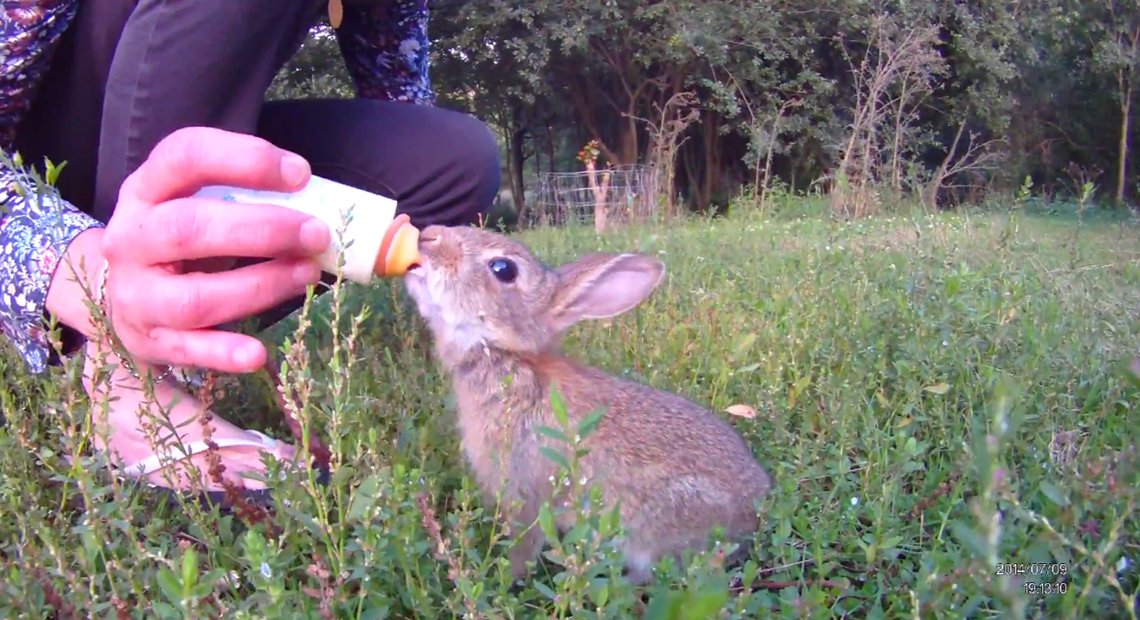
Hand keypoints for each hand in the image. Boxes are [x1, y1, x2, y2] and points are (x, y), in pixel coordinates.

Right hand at [98, 127, 330, 372]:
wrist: (118, 294)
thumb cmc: (179, 240)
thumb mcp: (195, 202)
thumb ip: (244, 196)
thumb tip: (321, 205)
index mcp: (145, 190)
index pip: (184, 157)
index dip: (244, 160)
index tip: (300, 174)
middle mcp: (131, 239)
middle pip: (188, 228)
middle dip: (261, 230)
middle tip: (317, 233)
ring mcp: (135, 294)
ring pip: (194, 296)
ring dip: (260, 287)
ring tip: (308, 275)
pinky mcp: (149, 340)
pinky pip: (188, 350)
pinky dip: (224, 353)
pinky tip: (258, 353)